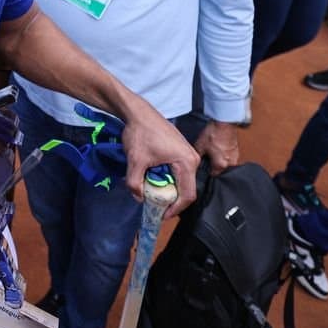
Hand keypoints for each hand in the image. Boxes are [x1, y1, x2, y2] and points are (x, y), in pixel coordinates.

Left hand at [117, 94, 200, 217]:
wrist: (138, 112)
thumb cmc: (140, 133)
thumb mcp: (135, 161)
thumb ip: (135, 183)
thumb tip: (138, 198)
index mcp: (186, 162)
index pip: (188, 195)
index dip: (176, 209)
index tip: (162, 215)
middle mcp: (192, 158)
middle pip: (187, 189)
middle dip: (172, 201)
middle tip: (157, 208)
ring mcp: (189, 153)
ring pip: (183, 180)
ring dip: (170, 190)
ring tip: (154, 195)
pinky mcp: (182, 150)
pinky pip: (180, 171)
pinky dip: (169, 179)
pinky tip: (156, 180)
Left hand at [195, 121, 239, 174]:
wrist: (224, 123)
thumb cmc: (213, 134)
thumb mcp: (200, 146)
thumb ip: (198, 157)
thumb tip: (195, 162)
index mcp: (221, 165)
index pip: (213, 176)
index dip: (206, 173)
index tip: (203, 169)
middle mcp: (230, 164)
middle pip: (220, 171)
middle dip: (213, 167)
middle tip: (207, 159)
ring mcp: (235, 157)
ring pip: (225, 164)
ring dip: (219, 161)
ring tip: (213, 152)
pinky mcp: (236, 150)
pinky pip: (229, 157)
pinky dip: (224, 155)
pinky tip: (218, 149)